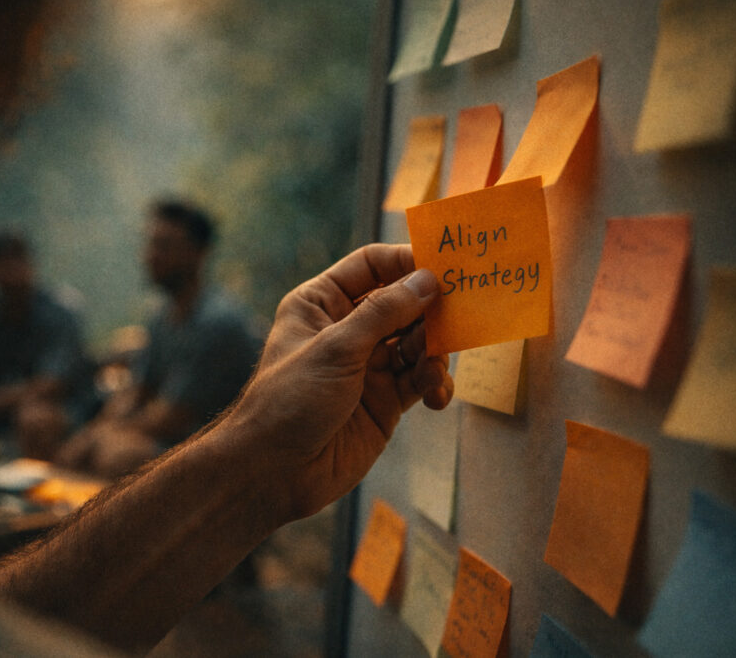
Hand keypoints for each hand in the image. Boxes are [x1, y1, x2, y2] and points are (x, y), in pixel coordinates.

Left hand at [224, 244, 453, 521]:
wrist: (274, 472)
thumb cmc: (289, 401)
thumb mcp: (335, 348)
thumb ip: (384, 313)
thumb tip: (427, 280)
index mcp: (321, 303)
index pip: (371, 266)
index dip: (405, 263)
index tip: (442, 267)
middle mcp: (346, 329)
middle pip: (403, 302)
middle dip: (430, 308)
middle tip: (461, 314)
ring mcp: (368, 365)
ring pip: (418, 341)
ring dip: (434, 350)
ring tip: (433, 365)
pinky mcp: (386, 400)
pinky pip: (421, 379)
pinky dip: (435, 383)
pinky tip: (435, 396)